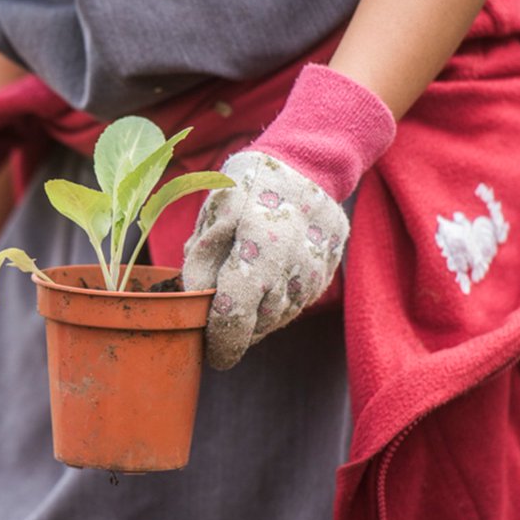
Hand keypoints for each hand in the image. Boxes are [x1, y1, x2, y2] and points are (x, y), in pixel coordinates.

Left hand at [182, 65, 393, 369]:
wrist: (308, 165)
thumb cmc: (250, 186)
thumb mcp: (213, 214)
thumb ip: (200, 261)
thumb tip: (193, 304)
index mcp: (260, 249)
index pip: (234, 316)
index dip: (219, 343)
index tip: (210, 354)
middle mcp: (293, 268)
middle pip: (257, 325)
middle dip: (234, 328)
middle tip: (216, 313)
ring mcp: (314, 275)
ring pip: (277, 320)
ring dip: (254, 317)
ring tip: (240, 287)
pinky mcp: (325, 276)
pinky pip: (294, 305)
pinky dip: (274, 303)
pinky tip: (264, 279)